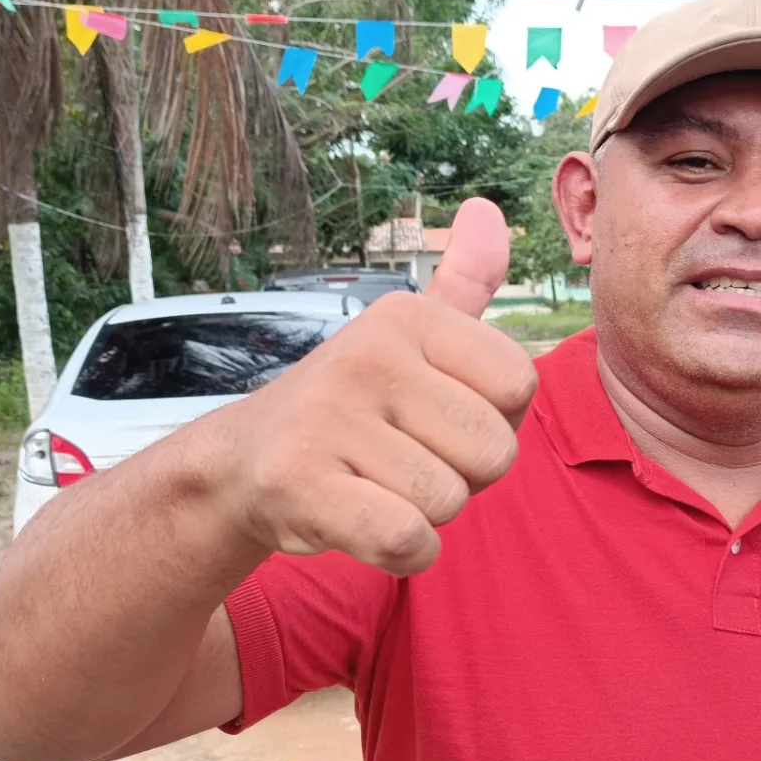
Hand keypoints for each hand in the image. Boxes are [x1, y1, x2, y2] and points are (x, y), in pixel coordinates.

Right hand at [214, 198, 537, 574]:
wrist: (241, 462)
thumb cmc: (350, 406)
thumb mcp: (406, 338)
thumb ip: (461, 282)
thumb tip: (489, 210)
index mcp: (408, 317)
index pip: (519, 384)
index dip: (494, 420)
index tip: (438, 417)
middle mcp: (367, 355)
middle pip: (496, 451)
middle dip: (463, 476)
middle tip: (403, 459)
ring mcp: (328, 417)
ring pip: (450, 501)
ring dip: (425, 514)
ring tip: (373, 484)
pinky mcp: (300, 482)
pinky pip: (407, 538)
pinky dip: (403, 551)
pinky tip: (365, 524)